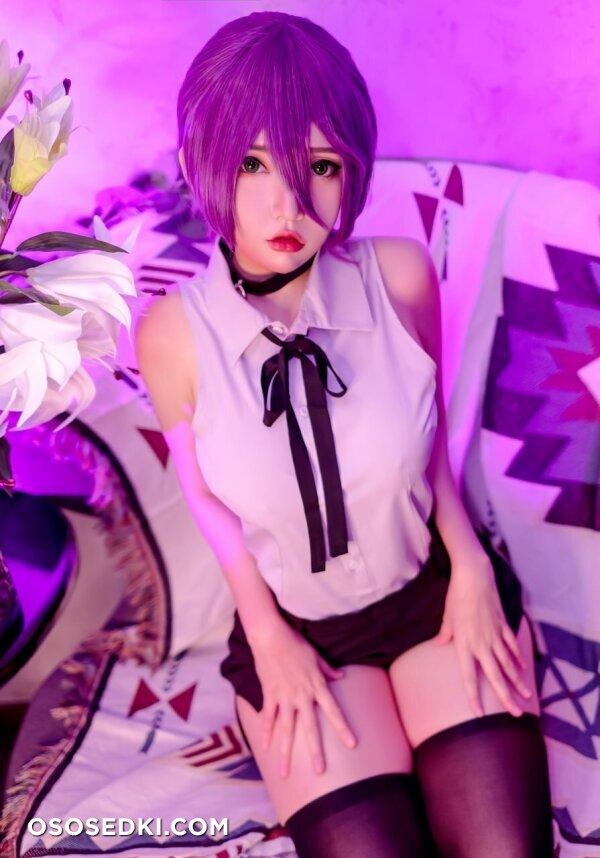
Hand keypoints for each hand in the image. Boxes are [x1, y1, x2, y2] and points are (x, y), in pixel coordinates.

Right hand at [250, 620, 356, 777]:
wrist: (270, 636)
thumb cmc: (295, 643)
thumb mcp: (316, 656)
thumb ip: (328, 669)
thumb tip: (341, 677)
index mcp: (317, 685)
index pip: (333, 711)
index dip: (343, 728)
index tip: (352, 744)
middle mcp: (301, 695)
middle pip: (310, 727)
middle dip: (315, 751)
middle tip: (320, 771)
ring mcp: (284, 697)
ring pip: (286, 729)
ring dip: (285, 752)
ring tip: (284, 773)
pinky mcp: (269, 695)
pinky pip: (268, 718)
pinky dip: (266, 733)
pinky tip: (265, 748)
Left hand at [432, 554, 532, 717]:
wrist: (474, 576)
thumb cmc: (457, 595)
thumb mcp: (447, 616)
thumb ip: (445, 633)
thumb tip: (439, 644)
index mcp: (464, 644)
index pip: (468, 677)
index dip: (473, 696)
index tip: (479, 713)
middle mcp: (481, 643)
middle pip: (495, 676)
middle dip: (506, 697)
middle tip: (516, 713)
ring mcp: (494, 634)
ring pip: (508, 663)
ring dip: (518, 680)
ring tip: (526, 695)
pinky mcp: (503, 625)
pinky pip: (511, 645)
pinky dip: (518, 657)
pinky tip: (523, 668)